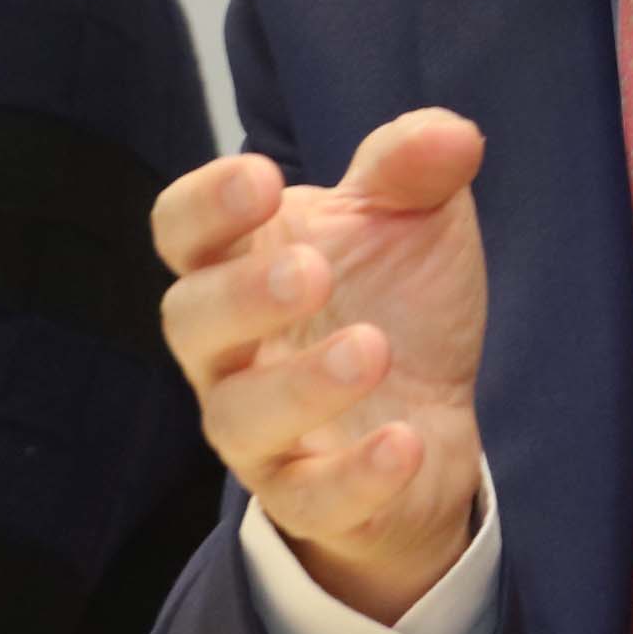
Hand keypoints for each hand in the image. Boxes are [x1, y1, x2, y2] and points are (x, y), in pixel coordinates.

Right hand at [151, 109, 491, 623]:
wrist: (430, 418)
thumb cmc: (392, 299)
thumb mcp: (412, 219)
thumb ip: (414, 168)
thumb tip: (452, 134)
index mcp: (239, 261)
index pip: (181, 228)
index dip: (206, 204)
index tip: (264, 178)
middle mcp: (228, 350)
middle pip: (189, 321)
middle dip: (241, 295)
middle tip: (311, 271)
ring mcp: (259, 430)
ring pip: (237, 418)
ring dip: (300, 386)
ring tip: (372, 349)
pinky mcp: (306, 497)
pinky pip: (308, 499)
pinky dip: (354, 475)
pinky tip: (403, 442)